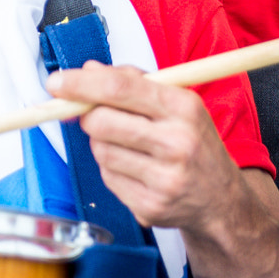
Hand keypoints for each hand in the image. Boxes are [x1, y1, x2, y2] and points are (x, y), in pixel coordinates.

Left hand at [49, 61, 245, 232]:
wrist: (221, 200)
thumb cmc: (194, 143)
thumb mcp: (178, 103)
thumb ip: (133, 82)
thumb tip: (88, 70)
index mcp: (183, 107)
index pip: (120, 88)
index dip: (81, 84)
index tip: (57, 83)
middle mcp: (177, 143)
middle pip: (102, 122)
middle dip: (88, 116)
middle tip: (94, 115)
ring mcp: (164, 179)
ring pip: (100, 151)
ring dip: (102, 144)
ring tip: (126, 144)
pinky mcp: (150, 206)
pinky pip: (107, 179)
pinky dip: (111, 169)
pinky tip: (134, 168)